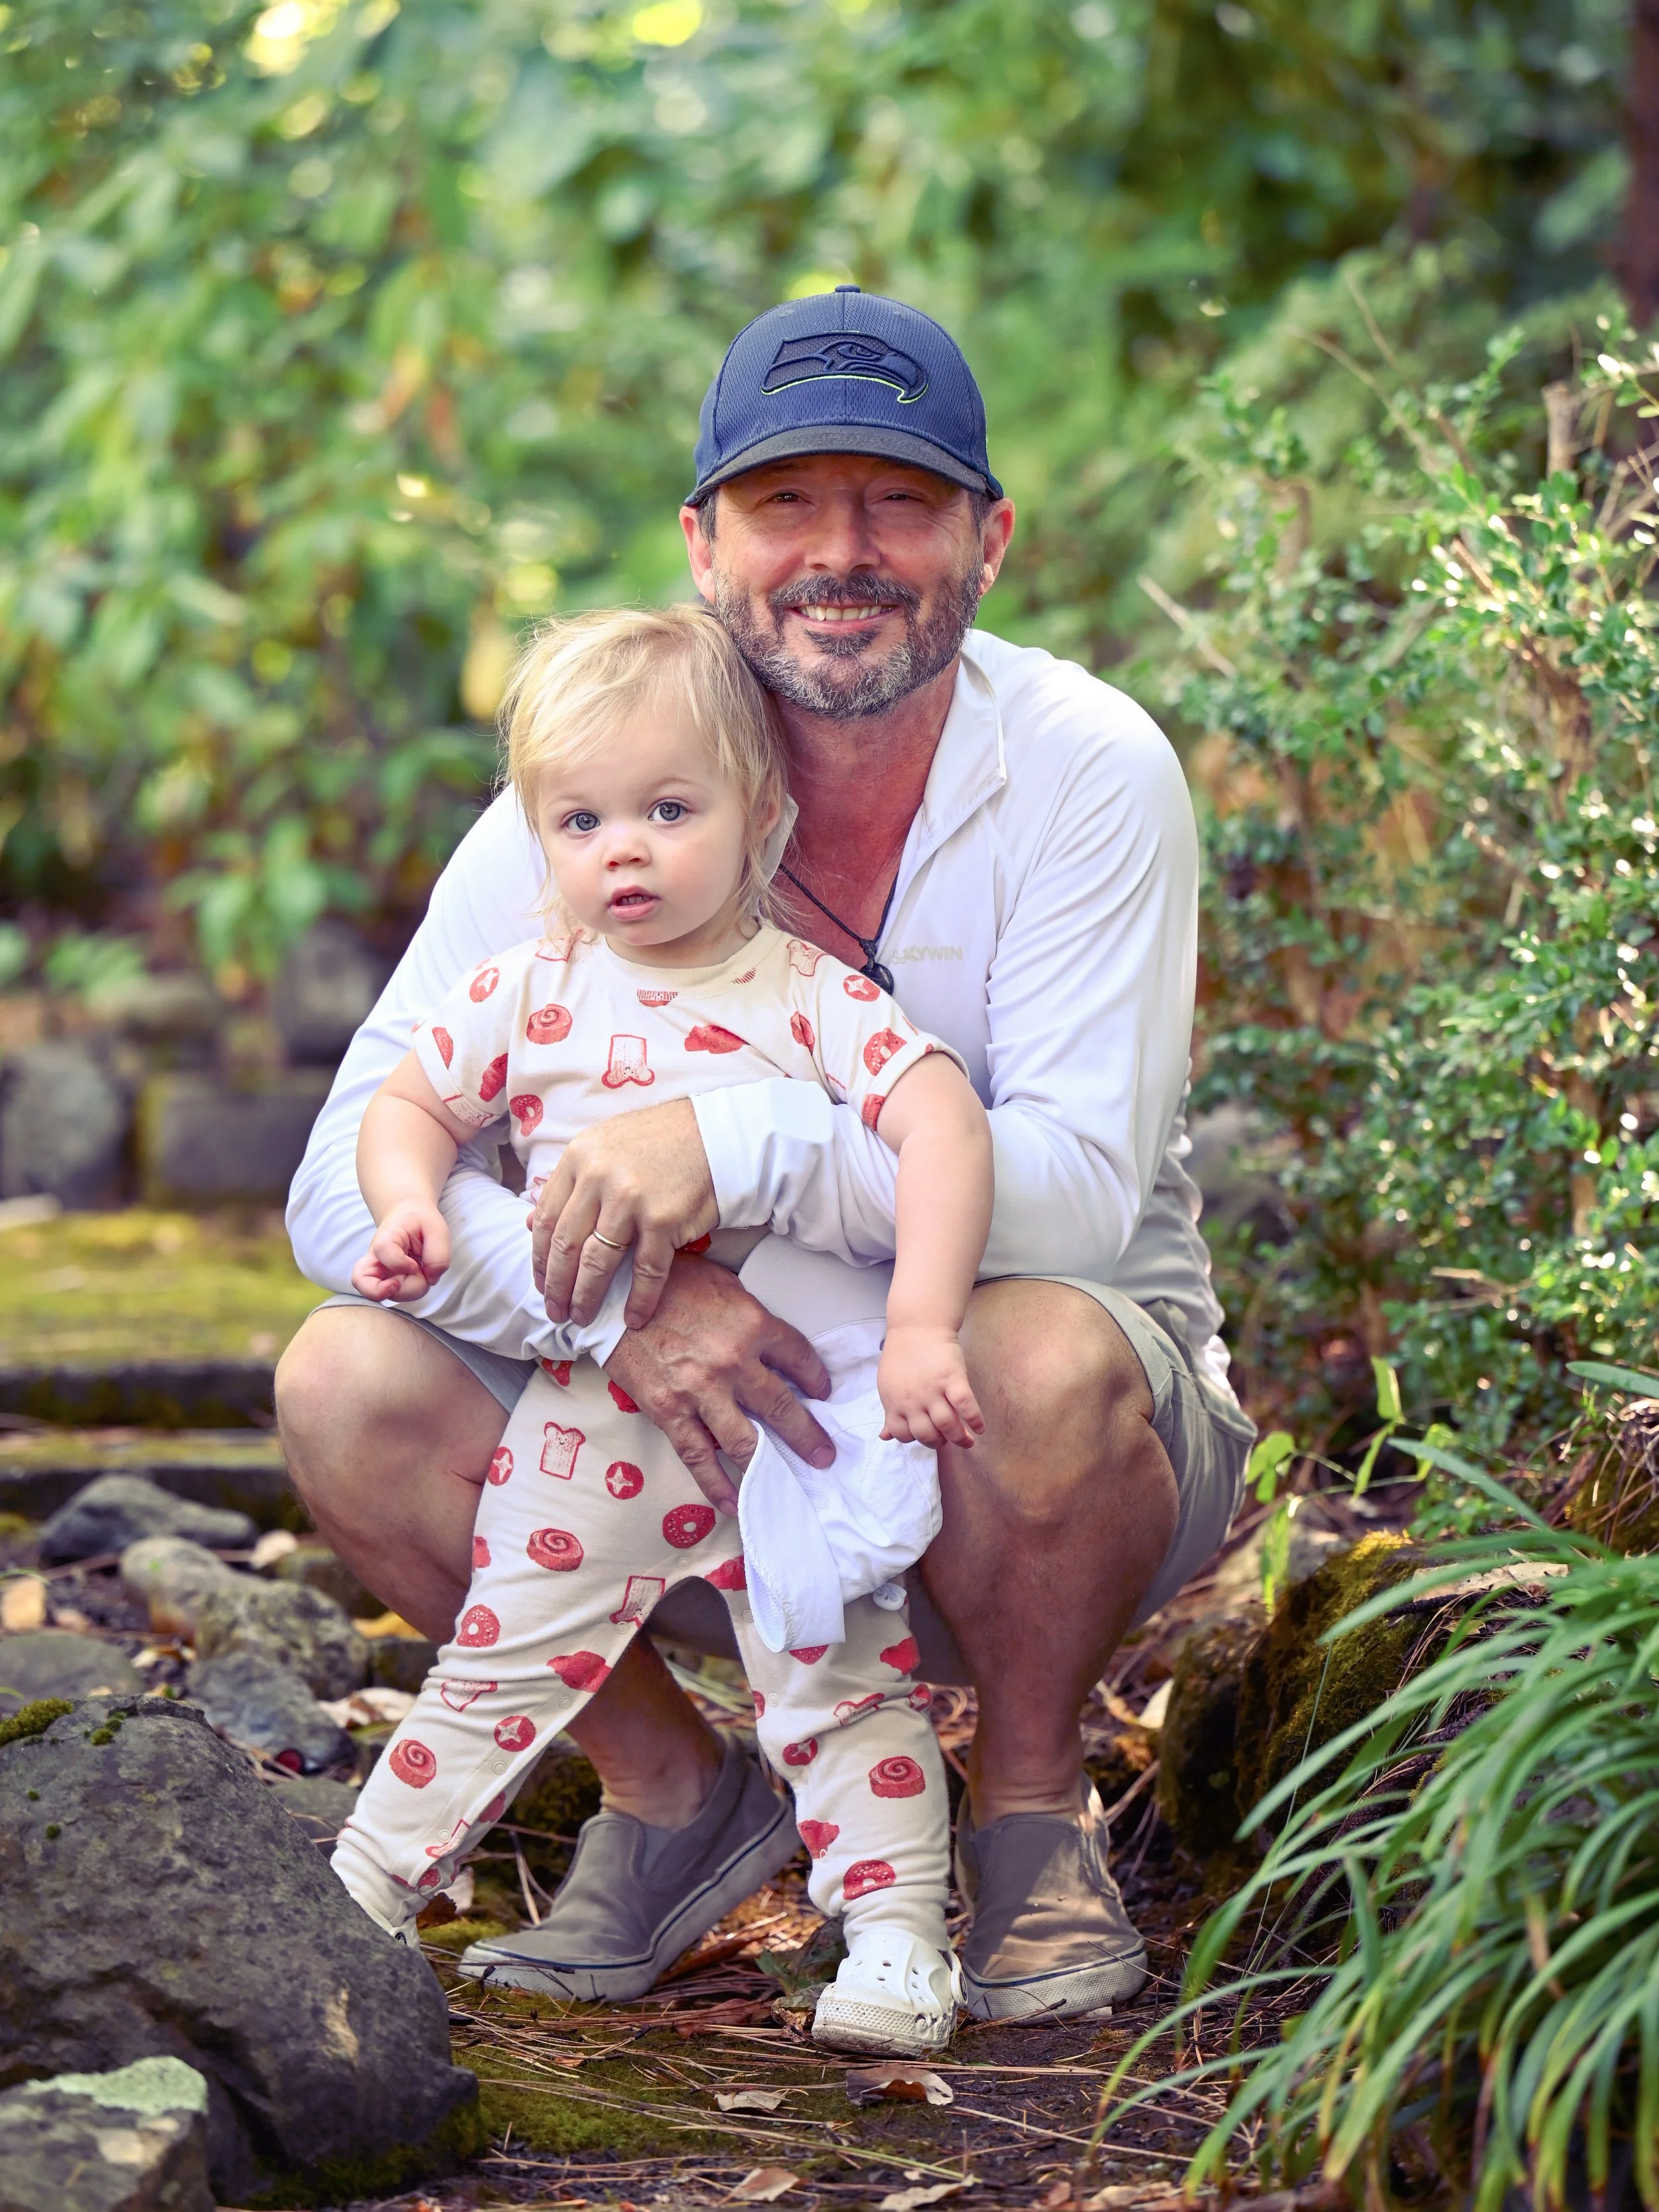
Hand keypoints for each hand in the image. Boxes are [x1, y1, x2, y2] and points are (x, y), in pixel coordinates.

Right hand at [351, 1200, 450, 1302]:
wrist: (408, 1217)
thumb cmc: (421, 1223)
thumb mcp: (437, 1229)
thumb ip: (439, 1255)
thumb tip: (430, 1279)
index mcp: (385, 1238)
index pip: (383, 1253)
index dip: (401, 1264)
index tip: (415, 1263)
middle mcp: (375, 1259)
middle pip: (374, 1288)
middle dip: (409, 1287)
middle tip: (420, 1269)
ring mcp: (377, 1274)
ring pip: (388, 1297)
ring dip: (414, 1289)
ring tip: (420, 1270)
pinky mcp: (385, 1283)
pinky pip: (394, 1297)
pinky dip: (412, 1292)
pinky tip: (417, 1278)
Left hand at [532, 1097, 718, 1330]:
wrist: (717, 1134)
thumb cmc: (659, 1142)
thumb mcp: (603, 1148)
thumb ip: (569, 1183)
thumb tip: (529, 1222)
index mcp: (579, 1158)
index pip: (546, 1219)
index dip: (540, 1258)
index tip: (541, 1283)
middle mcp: (598, 1177)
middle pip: (566, 1245)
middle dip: (557, 1286)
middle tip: (555, 1311)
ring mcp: (630, 1199)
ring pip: (597, 1262)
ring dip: (586, 1297)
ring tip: (582, 1317)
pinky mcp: (663, 1219)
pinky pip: (645, 1271)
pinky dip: (638, 1300)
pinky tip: (633, 1318)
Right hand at [603, 1255, 832, 1512]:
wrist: (613, 1291)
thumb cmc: (668, 1280)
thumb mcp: (723, 1283)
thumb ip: (749, 1314)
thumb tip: (768, 1339)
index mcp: (752, 1324)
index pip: (799, 1357)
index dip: (816, 1378)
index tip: (822, 1393)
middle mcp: (734, 1361)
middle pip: (782, 1406)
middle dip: (808, 1435)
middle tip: (825, 1455)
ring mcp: (701, 1391)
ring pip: (746, 1441)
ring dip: (772, 1466)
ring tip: (790, 1483)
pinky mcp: (669, 1411)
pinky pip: (698, 1457)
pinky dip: (718, 1484)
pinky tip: (734, 1502)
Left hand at [878, 1323, 984, 1450]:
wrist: (917, 1325)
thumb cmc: (903, 1356)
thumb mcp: (889, 1386)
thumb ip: (890, 1413)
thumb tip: (885, 1437)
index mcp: (894, 1403)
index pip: (903, 1435)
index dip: (916, 1440)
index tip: (927, 1436)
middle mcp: (912, 1400)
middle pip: (927, 1435)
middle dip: (939, 1443)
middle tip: (949, 1440)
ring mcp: (933, 1390)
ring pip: (947, 1425)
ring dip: (960, 1438)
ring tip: (967, 1440)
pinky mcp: (953, 1378)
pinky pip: (965, 1406)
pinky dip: (975, 1420)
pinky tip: (980, 1427)